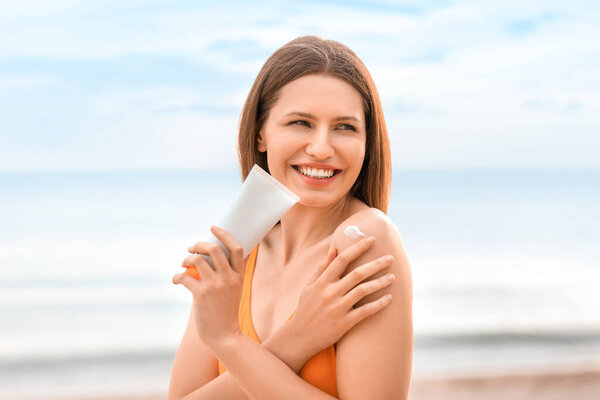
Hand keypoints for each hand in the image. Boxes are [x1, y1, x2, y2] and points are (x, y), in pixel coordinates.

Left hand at [172, 225, 245, 348]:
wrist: (225, 336)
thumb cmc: (226, 313)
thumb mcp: (234, 291)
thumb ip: (225, 275)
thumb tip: (207, 258)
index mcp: (239, 276)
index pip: (236, 248)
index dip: (224, 234)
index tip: (213, 228)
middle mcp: (229, 278)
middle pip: (214, 249)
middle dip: (199, 244)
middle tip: (191, 247)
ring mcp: (215, 286)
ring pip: (198, 260)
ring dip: (187, 258)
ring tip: (183, 264)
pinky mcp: (201, 294)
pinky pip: (185, 276)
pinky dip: (177, 276)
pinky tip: (176, 280)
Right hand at [287, 236, 393, 361]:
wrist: (299, 337)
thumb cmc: (305, 309)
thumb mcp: (309, 286)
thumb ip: (322, 268)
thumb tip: (333, 248)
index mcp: (322, 282)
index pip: (342, 259)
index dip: (358, 247)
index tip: (372, 239)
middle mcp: (330, 293)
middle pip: (357, 273)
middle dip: (376, 264)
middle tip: (391, 258)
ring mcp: (337, 308)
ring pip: (363, 290)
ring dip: (380, 282)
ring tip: (393, 277)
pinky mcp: (344, 323)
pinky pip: (365, 311)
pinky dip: (378, 304)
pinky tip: (389, 298)